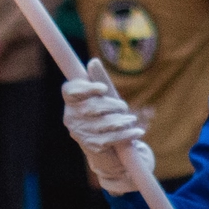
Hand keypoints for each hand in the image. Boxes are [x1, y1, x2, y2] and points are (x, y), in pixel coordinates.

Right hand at [61, 59, 153, 193]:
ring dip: (120, 121)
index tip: (103, 89)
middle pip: (92, 108)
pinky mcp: (93, 146)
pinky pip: (111, 139)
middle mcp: (71, 117)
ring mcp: (81, 133)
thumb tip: (93, 62)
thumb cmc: (104, 112)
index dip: (87, 89)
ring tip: (132, 119)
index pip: (71, 90)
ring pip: (103, 124)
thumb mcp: (102, 95)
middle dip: (111, 106)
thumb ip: (98, 80)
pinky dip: (126, 135)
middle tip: (123, 107)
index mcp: (71, 100)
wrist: (106, 146)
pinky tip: (137, 132)